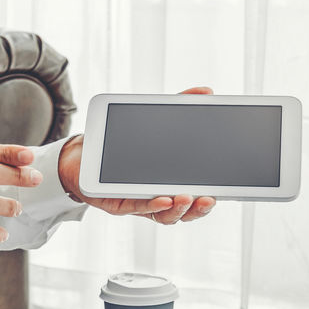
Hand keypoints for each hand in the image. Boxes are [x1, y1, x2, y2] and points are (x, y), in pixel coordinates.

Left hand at [58, 87, 217, 224]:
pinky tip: (162, 197)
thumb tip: (206, 92)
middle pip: (184, 212)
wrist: (86, 153)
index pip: (196, 197)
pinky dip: (151, 204)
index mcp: (171, 184)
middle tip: (208, 198)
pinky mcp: (118, 203)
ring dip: (178, 209)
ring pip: (164, 215)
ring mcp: (139, 202)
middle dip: (198, 208)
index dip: (209, 200)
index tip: (222, 192)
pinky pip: (137, 207)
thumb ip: (179, 109)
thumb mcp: (155, 123)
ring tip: (186, 198)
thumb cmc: (124, 144)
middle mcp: (158, 198)